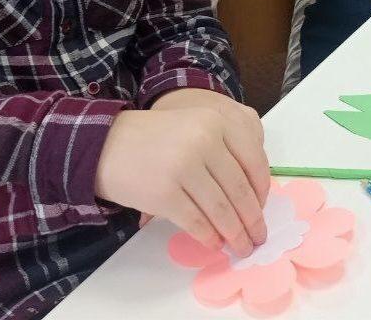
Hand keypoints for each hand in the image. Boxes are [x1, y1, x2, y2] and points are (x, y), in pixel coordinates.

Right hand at [95, 89, 269, 256]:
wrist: (107, 144)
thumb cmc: (157, 139)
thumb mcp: (197, 127)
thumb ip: (226, 150)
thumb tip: (254, 195)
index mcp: (217, 122)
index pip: (253, 162)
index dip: (262, 191)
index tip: (263, 208)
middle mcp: (204, 141)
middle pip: (239, 190)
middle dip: (252, 220)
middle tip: (259, 237)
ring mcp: (184, 167)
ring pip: (221, 210)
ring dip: (235, 234)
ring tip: (241, 247)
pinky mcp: (164, 194)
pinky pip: (196, 222)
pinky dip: (210, 237)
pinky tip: (215, 243)